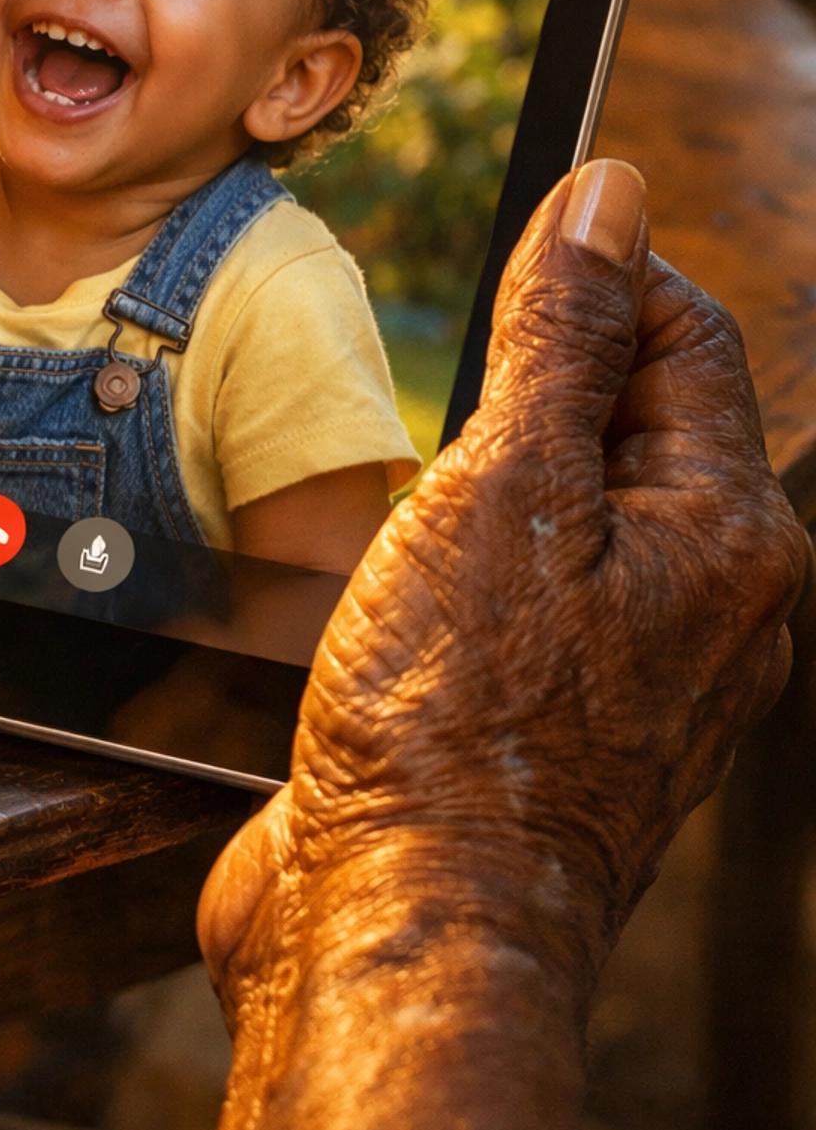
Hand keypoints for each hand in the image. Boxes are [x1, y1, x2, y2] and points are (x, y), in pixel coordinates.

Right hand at [202, 159, 806, 1022]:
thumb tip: (608, 198)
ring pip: (568, 506)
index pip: (683, 333)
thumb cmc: (452, 725)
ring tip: (421, 543)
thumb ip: (559, 334)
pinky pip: (529, 590)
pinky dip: (465, 569)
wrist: (400, 930)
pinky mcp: (564, 719)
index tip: (499, 271)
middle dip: (524, 398)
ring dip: (482, 489)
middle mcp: (710, 603)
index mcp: (729, 534)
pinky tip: (409, 609)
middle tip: (445, 447)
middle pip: (630, 415)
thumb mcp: (500, 484)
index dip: (589, 278)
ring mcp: (639, 670)